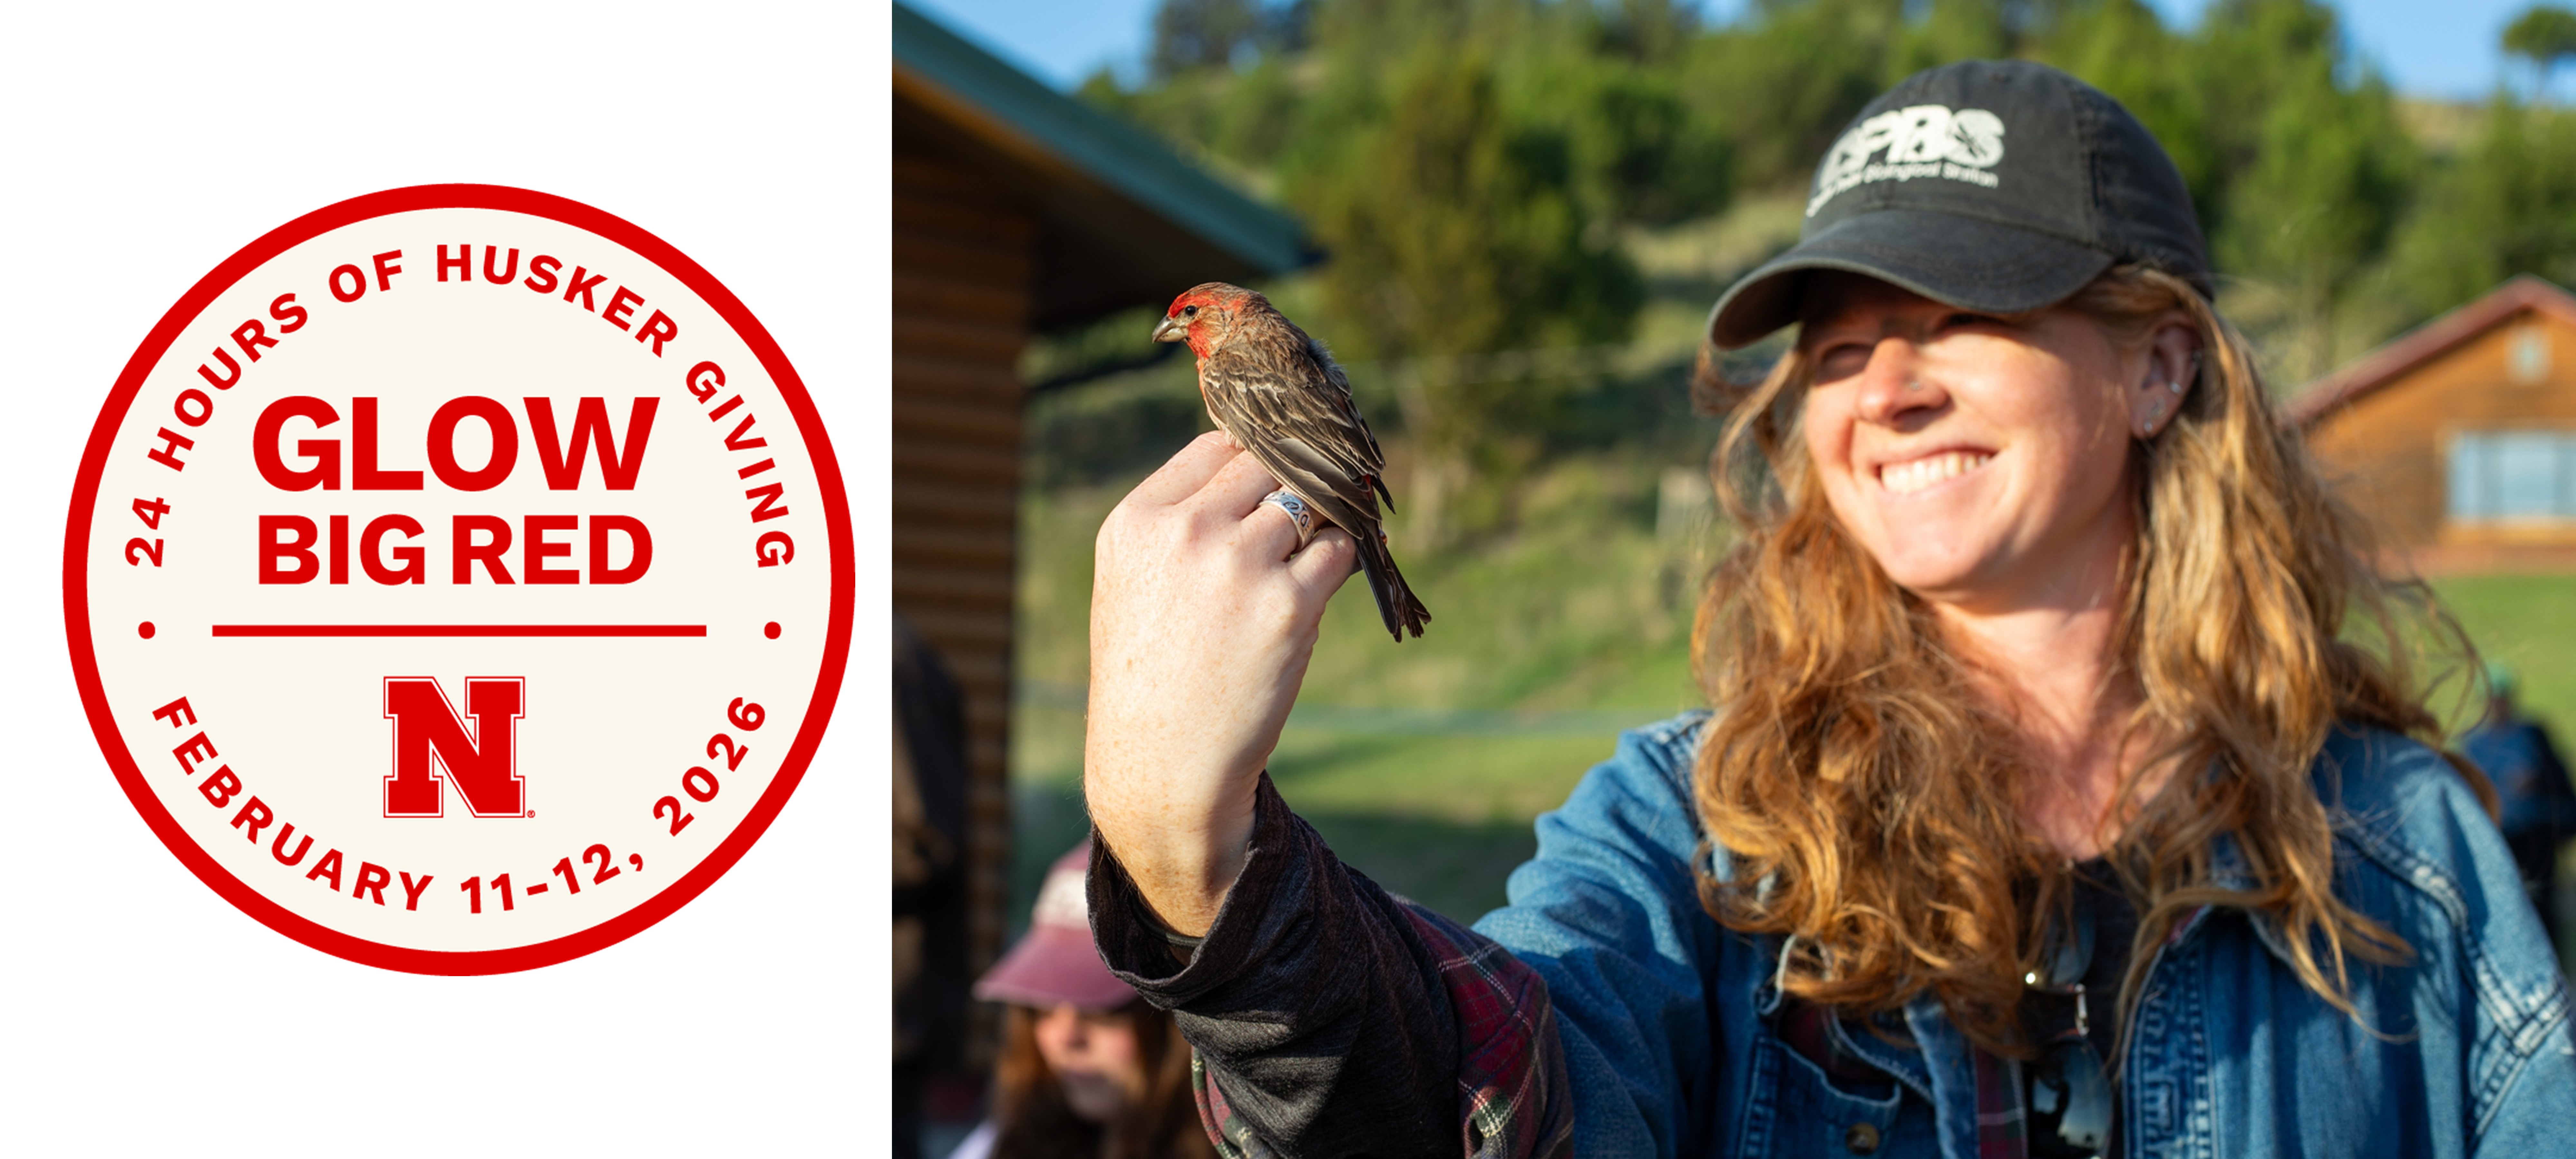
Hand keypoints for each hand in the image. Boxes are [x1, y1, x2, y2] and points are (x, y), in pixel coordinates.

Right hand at [1084, 431, 1358, 936]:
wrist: (1163, 762)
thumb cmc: (1152, 671)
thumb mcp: (1136, 579)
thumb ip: (1181, 518)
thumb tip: (1261, 464)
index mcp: (1139, 521)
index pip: (1218, 446)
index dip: (1254, 459)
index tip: (1269, 481)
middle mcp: (1187, 533)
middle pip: (1268, 465)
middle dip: (1290, 485)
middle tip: (1303, 512)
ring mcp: (1240, 566)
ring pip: (1310, 504)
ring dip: (1321, 523)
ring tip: (1309, 555)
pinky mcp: (1289, 607)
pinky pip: (1339, 552)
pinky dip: (1341, 560)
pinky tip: (1325, 581)